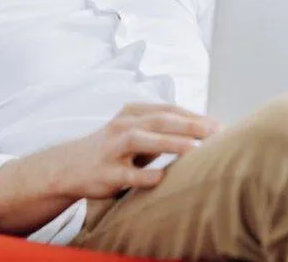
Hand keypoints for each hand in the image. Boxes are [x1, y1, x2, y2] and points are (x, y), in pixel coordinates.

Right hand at [50, 103, 219, 199]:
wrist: (69, 167)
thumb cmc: (114, 149)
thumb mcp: (136, 132)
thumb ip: (163, 129)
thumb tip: (206, 131)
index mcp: (132, 114)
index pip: (167, 110)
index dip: (193, 116)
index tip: (219, 125)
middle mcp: (122, 127)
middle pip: (158, 120)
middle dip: (188, 125)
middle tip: (215, 133)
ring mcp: (111, 149)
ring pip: (140, 140)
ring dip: (168, 143)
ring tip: (193, 149)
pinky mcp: (105, 173)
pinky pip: (125, 174)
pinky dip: (142, 175)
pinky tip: (160, 178)